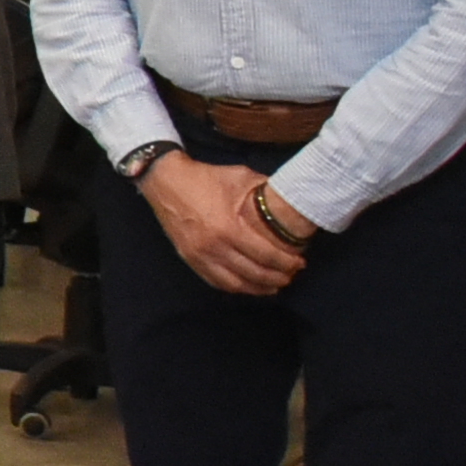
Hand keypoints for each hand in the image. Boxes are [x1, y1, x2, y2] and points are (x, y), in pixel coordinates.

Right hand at [142, 149, 308, 296]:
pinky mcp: (189, 258)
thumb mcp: (240, 177)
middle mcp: (213, 246)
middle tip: (292, 275)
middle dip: (277, 277)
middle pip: (253, 273)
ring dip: (258, 288)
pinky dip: (236, 287)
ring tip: (275, 285)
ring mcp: (199, 255)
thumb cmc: (206, 177)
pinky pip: (216, 281)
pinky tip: (249, 286)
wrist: (165, 180)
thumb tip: (290, 197)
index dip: (287, 263)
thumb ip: (264, 190)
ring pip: (235, 283)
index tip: (300, 262)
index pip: (266, 255)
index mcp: (228, 227)